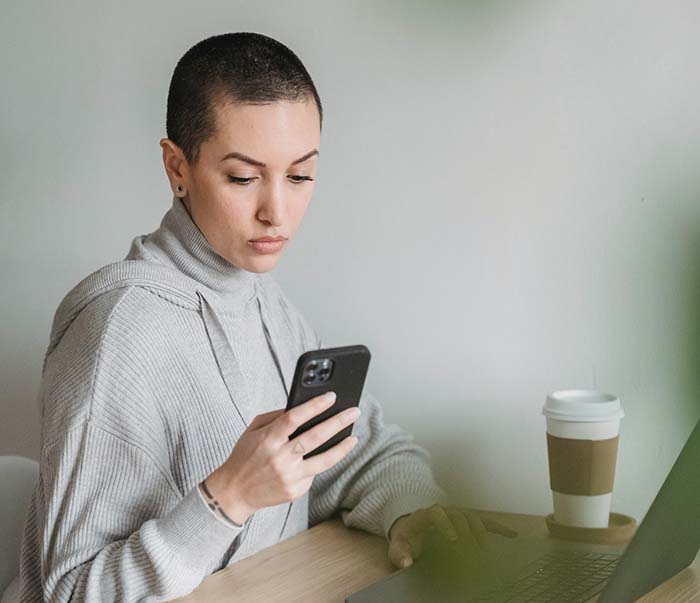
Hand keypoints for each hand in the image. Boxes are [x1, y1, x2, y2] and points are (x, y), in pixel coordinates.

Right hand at [205, 391, 359, 523]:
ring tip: (353, 437)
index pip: (294, 418)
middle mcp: (280, 458)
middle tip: (354, 411)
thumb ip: (274, 417)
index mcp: (268, 439)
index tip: (331, 396)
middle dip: (338, 422)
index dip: (314, 406)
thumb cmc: (244, 457)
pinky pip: (313, 474)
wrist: (234, 493)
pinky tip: (323, 457)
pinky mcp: (295, 491)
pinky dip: (319, 464)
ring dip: (342, 447)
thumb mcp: (252, 430)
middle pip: (315, 437)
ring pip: (324, 460)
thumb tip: (301, 408)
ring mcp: (289, 476)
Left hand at [387, 504, 517, 570]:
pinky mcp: (467, 521)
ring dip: (482, 535)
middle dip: (467, 534)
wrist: (413, 527)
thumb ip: (399, 553)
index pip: (438, 513)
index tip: (453, 540)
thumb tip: (406, 563)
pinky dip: (498, 528)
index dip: (446, 525)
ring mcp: (457, 514)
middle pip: (459, 517)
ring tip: (487, 554)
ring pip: (473, 519)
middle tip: (474, 553)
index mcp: (426, 514)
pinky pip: (484, 522)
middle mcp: (444, 511)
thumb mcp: (398, 545)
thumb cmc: (407, 538)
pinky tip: (511, 535)